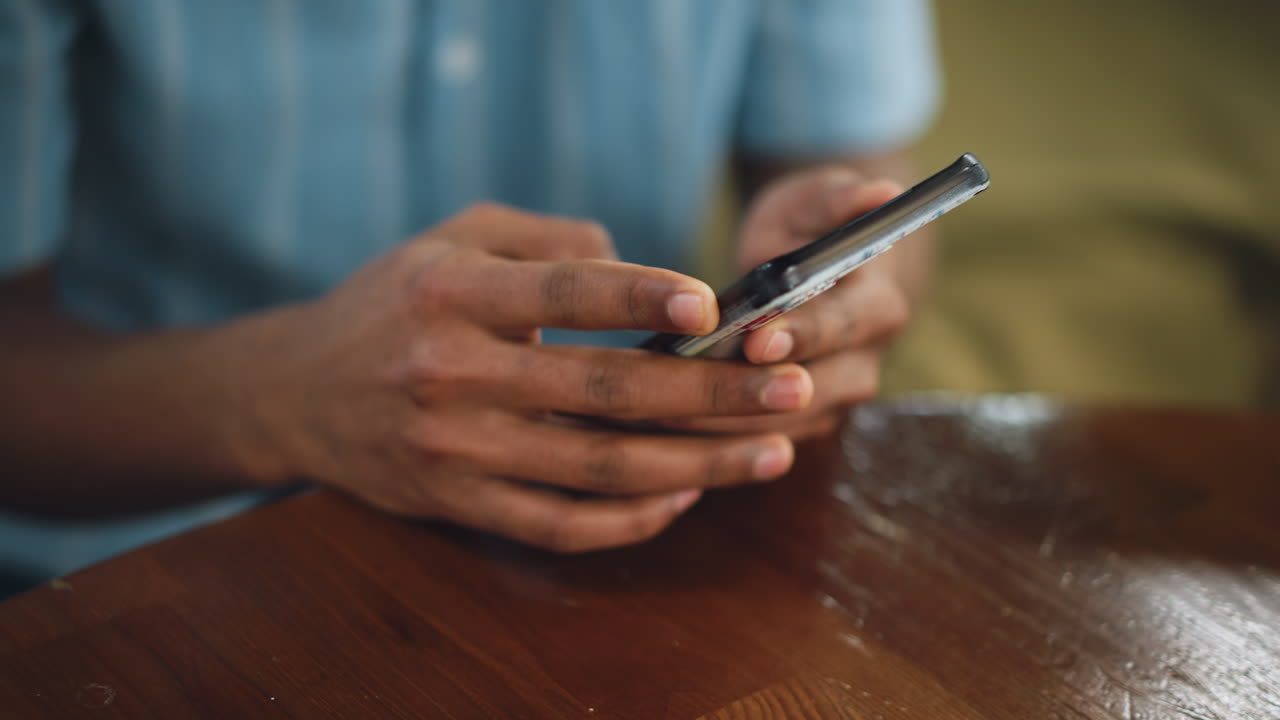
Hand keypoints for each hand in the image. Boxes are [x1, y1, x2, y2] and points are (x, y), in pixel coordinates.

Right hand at [238, 204, 813, 551]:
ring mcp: (455, 449)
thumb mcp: (451, 238)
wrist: (296, 391)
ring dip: (696, 466)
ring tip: (772, 454)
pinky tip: (684, 497)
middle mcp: (452, 373)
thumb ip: (547, 238)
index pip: (566, 292)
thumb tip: (640, 270)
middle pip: (605, 391)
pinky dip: (629, 518)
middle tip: (793, 388)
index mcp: (452, 293)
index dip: (643, 298)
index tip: (714, 306)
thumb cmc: (392, 301)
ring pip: (597, 469)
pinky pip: (558, 525)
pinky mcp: (457, 502)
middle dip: (712, 393)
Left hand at [664, 168, 911, 440]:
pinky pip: (755, 445)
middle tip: (690, 389)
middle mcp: (861, 364)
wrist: (808, 273)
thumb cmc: (806, 229)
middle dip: (750, 393)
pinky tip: (658, 430)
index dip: (800, 334)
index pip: (840, 327)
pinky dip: (710, 439)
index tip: (757, 338)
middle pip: (811, 392)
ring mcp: (831, 404)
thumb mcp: (814, 202)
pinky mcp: (796, 426)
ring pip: (778, 427)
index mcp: (876, 307)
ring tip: (659, 413)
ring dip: (722, 425)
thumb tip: (881, 191)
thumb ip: (838, 199)